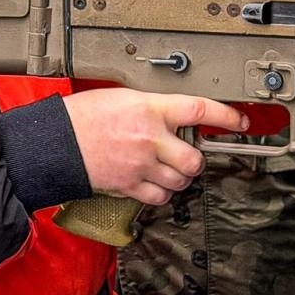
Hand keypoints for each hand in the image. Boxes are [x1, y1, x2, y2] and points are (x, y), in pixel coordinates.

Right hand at [63, 89, 247, 205]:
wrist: (55, 140)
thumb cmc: (81, 116)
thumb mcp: (120, 97)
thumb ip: (151, 107)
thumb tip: (173, 114)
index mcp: (149, 109)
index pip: (200, 110)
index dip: (226, 116)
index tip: (239, 121)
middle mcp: (150, 137)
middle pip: (195, 158)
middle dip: (195, 159)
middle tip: (187, 154)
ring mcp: (141, 164)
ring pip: (181, 180)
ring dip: (179, 177)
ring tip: (166, 168)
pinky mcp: (130, 185)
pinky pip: (160, 196)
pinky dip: (162, 193)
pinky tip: (153, 182)